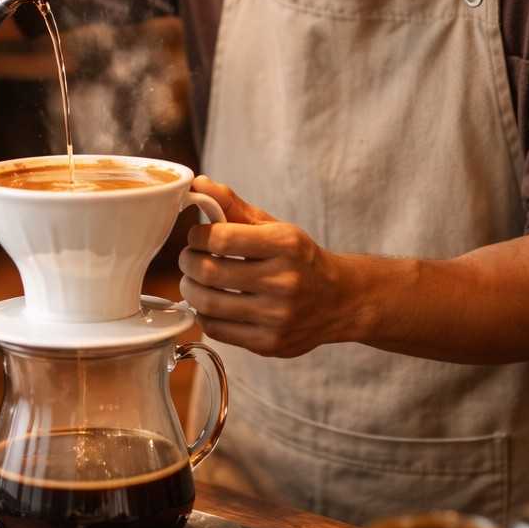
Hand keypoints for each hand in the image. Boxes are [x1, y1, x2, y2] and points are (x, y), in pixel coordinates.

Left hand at [178, 177, 346, 357]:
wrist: (341, 300)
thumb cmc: (299, 259)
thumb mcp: (274, 226)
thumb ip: (233, 205)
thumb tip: (198, 183)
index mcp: (286, 245)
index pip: (221, 238)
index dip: (197, 236)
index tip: (197, 236)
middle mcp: (284, 281)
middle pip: (209, 272)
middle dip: (187, 262)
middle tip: (188, 258)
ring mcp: (277, 317)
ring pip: (207, 304)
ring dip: (190, 289)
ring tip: (194, 280)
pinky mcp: (269, 343)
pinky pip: (217, 329)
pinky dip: (204, 314)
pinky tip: (211, 303)